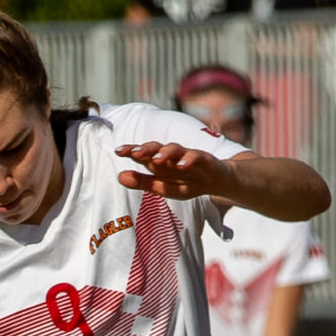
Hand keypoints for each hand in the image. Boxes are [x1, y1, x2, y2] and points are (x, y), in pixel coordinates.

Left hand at [115, 141, 233, 201]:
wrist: (217, 181)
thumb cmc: (187, 182)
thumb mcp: (163, 187)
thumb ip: (142, 182)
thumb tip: (119, 176)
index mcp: (161, 162)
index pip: (143, 154)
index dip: (131, 151)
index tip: (118, 151)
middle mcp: (172, 156)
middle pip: (157, 148)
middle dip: (145, 149)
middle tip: (134, 153)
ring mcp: (188, 156)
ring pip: (176, 149)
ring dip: (166, 152)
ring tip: (157, 159)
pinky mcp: (205, 159)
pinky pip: (196, 156)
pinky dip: (189, 159)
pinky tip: (182, 164)